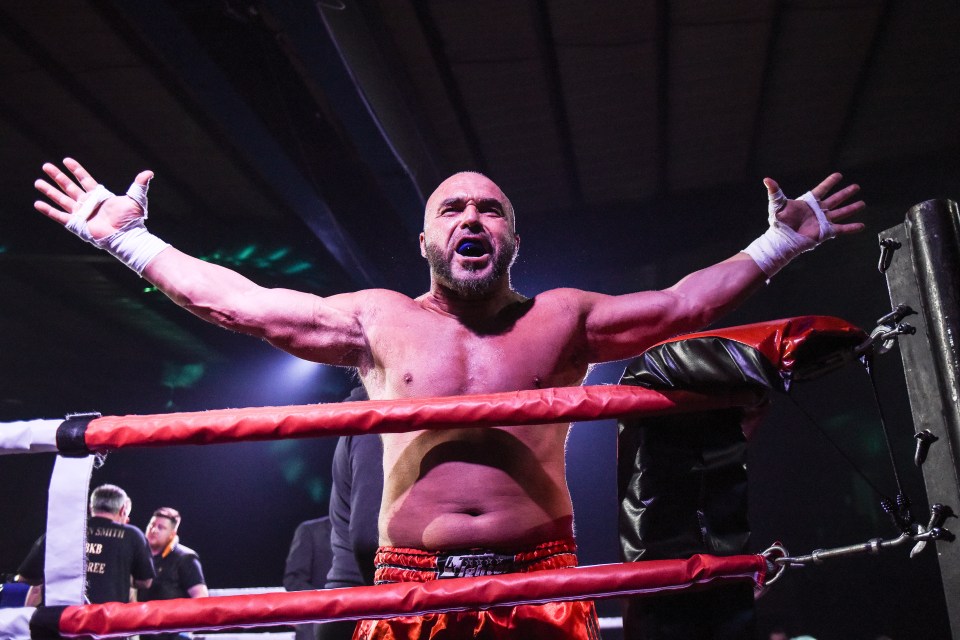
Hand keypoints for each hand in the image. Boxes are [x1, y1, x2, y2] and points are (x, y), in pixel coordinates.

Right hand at [34, 158, 152, 240]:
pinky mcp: (76, 224)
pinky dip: (48, 210)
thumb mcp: (136, 199)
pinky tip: (38, 203)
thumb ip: (139, 185)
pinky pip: (59, 216)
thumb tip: (149, 172)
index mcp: (99, 196)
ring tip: (38, 181)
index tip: (66, 160)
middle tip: (45, 166)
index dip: (76, 170)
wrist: (127, 235)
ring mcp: (81, 213)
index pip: (84, 179)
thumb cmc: (132, 220)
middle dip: (57, 177)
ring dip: (49, 190)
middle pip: (69, 187)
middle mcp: (88, 203)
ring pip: (61, 199)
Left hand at [764, 173, 865, 241]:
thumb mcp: (776, 204)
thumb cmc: (778, 223)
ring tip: (862, 203)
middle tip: (856, 186)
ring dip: (852, 208)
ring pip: (841, 212)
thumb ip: (775, 191)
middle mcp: (818, 210)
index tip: (839, 175)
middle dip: (846, 193)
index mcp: (809, 202)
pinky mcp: (826, 231)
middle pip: (835, 199)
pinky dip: (852, 227)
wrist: (782, 239)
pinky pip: (842, 229)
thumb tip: (767, 180)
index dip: (830, 182)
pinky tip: (861, 226)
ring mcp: (823, 221)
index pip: (822, 189)